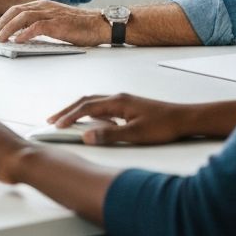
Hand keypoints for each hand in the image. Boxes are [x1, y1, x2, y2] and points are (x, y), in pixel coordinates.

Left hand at [0, 0, 107, 46]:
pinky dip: (25, 33)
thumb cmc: (79, 25)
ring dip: (8, 29)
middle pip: (16, 11)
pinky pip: (37, 26)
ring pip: (23, 17)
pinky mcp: (58, 24)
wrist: (99, 24)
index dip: (3, 19)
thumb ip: (39, 23)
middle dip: (1, 24)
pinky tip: (18, 40)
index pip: (17, 9)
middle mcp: (44, 6)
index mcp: (43, 5)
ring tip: (1, 39)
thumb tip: (21, 34)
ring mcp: (51, 14)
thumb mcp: (55, 21)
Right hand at [47, 93, 190, 144]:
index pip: (87, 108)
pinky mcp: (129, 107)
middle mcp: (118, 98)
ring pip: (94, 102)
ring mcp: (124, 101)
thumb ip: (109, 135)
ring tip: (65, 119)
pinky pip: (103, 107)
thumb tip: (86, 136)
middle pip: (86, 101)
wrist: (183, 119)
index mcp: (118, 102)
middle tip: (51, 119)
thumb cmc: (163, 126)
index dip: (69, 117)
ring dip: (78, 110)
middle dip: (67, 110)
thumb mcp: (135, 134)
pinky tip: (91, 122)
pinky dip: (90, 112)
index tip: (55, 125)